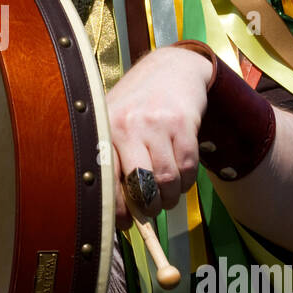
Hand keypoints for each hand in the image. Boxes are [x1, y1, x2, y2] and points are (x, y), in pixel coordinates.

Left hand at [106, 46, 212, 228]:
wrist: (172, 68)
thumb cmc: (137, 104)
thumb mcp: (115, 123)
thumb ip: (114, 162)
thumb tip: (120, 213)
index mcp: (105, 129)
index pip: (106, 180)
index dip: (117, 209)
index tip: (125, 223)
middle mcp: (128, 125)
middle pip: (141, 187)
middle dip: (148, 207)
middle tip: (151, 209)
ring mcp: (157, 124)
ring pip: (167, 181)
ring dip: (169, 198)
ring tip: (166, 194)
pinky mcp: (184, 124)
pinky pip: (188, 169)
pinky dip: (186, 182)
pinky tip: (180, 176)